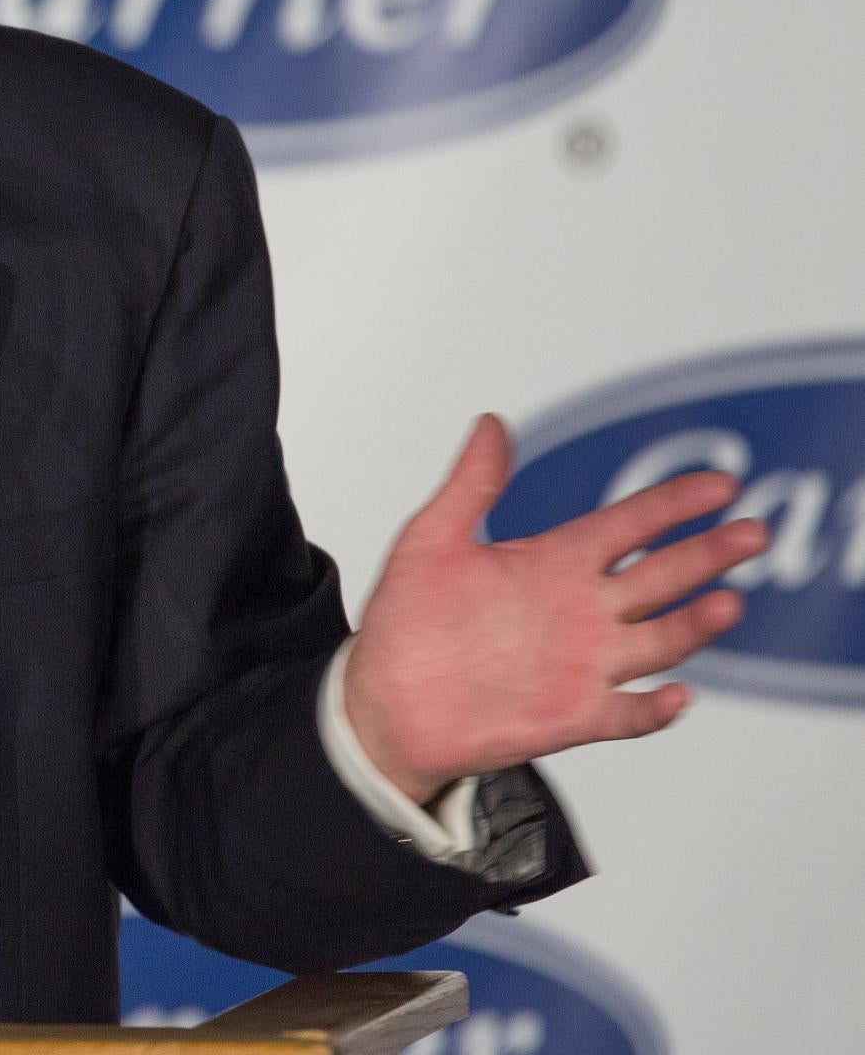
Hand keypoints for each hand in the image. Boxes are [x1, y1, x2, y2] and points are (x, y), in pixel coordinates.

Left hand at [343, 414, 766, 804]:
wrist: (385, 703)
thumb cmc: (407, 622)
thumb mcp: (431, 540)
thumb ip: (471, 484)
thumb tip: (492, 422)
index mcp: (552, 563)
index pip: (629, 525)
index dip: (673, 505)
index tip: (720, 485)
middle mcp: (579, 610)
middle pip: (661, 576)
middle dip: (707, 554)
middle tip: (752, 532)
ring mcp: (582, 663)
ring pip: (658, 641)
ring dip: (693, 626)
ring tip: (726, 604)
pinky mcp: (572, 715)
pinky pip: (627, 714)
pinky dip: (654, 709)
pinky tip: (676, 695)